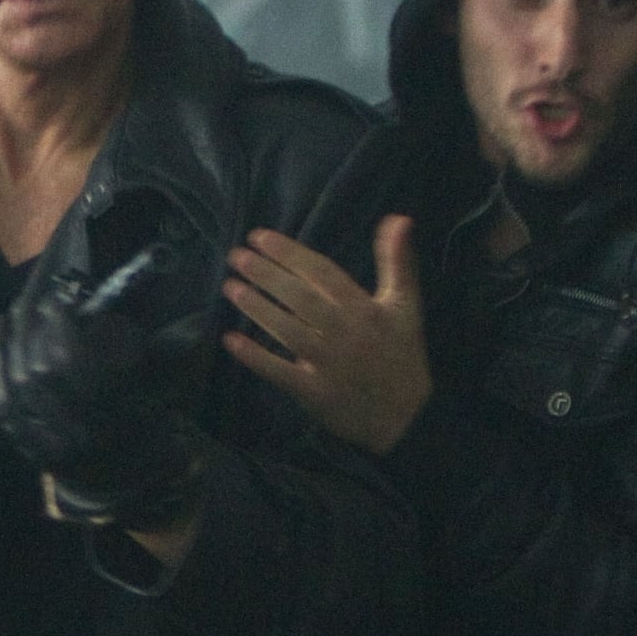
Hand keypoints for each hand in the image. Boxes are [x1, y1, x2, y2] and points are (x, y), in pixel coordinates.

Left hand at [0, 278, 201, 528]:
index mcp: (108, 415)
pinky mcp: (25, 447)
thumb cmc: (132, 418)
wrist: (119, 472)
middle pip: (37, 374)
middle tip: (27, 304)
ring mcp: (46, 444)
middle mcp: (74, 434)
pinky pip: (2, 406)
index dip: (60, 326)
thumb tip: (78, 308)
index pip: (73, 363)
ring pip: (13, 389)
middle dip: (29, 332)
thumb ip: (115, 350)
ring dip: (5, 348)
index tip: (58, 299)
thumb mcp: (136, 384)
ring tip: (4, 318)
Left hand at [223, 217, 431, 455]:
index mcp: (366, 309)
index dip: (290, 253)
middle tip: (236, 256)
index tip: (259, 237)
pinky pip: (281, 372)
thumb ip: (398, 262)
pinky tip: (230, 340)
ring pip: (287, 330)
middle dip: (265, 274)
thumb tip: (399, 217)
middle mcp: (346, 333)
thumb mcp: (406, 306)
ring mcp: (329, 364)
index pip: (322, 272)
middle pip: (300, 297)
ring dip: (256, 308)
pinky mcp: (315, 393)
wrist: (406, 418)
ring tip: (230, 286)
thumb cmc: (402, 356)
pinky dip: (255, 357)